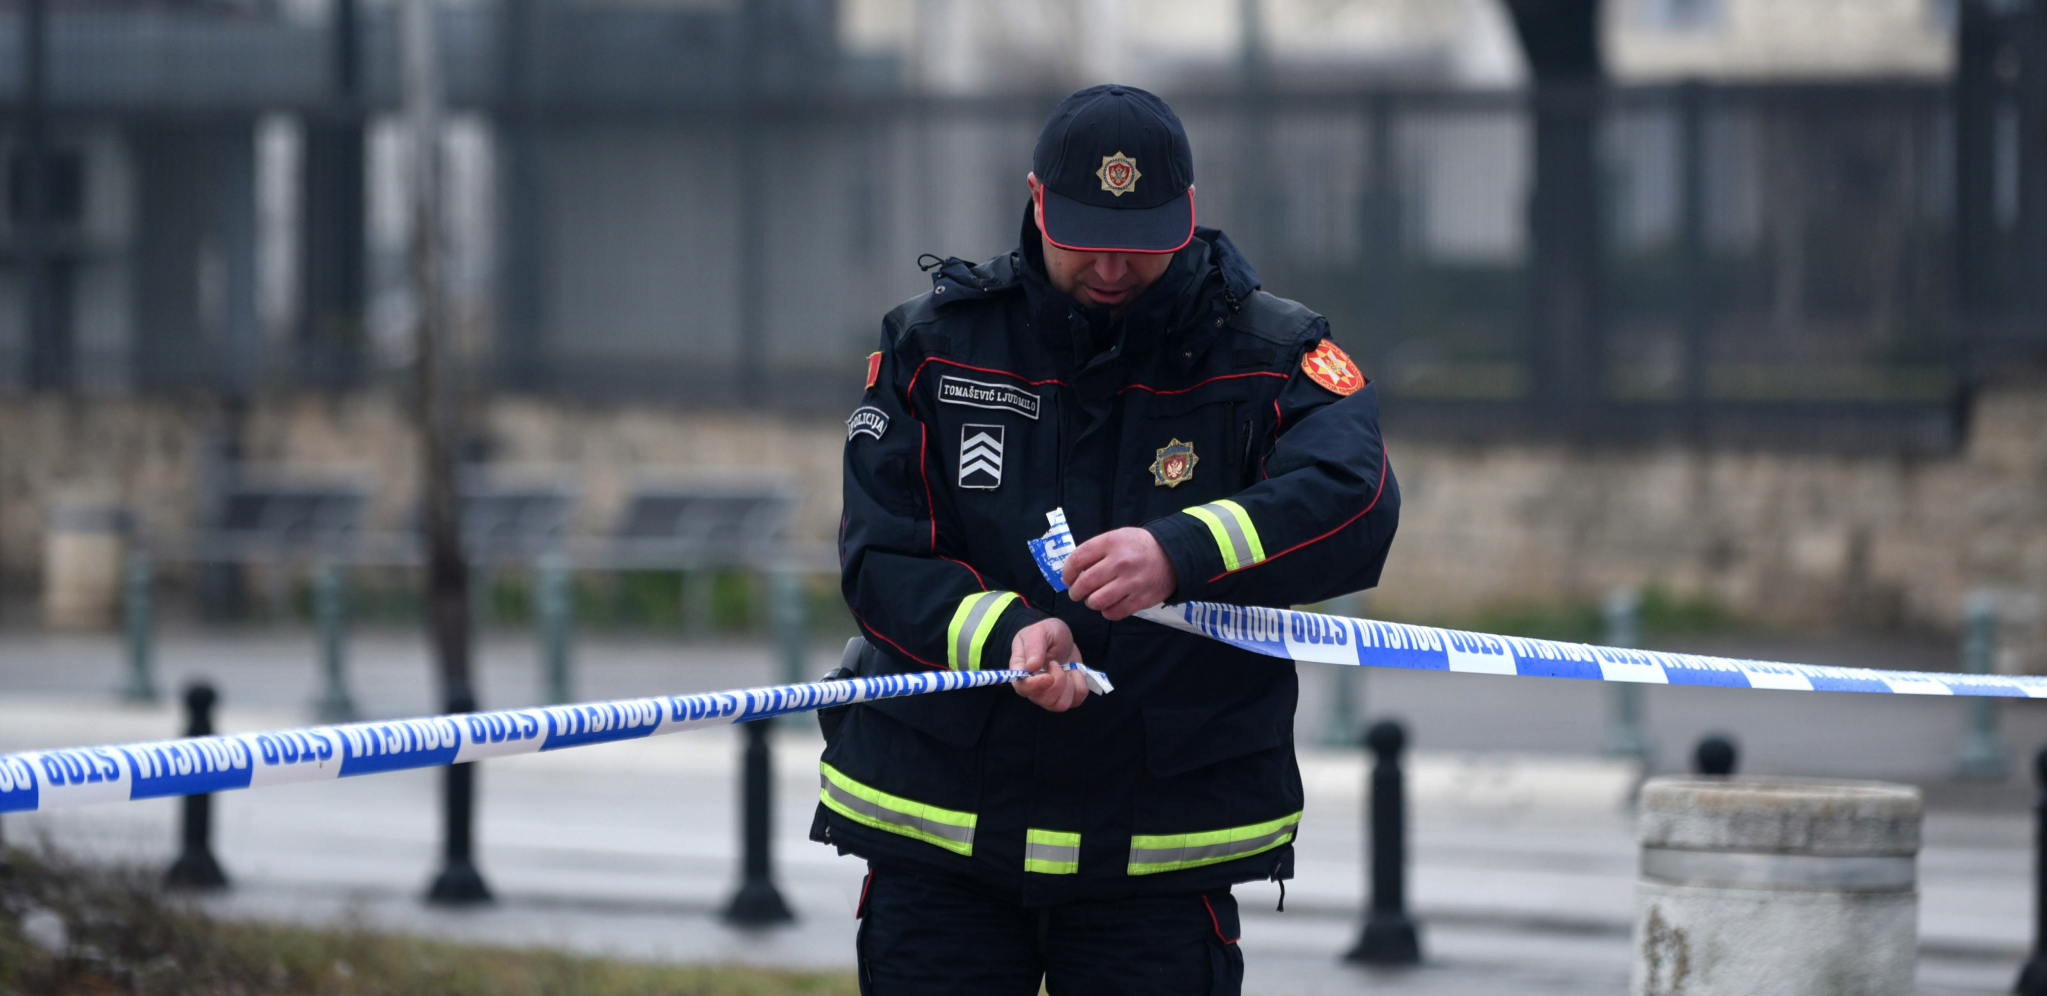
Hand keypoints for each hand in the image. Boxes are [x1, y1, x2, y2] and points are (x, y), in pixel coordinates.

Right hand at [1010, 618, 1089, 711]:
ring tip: (1066, 668)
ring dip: (1069, 685)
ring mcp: (1049, 693)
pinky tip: (1075, 673)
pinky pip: (1076, 701)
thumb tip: (1031, 667)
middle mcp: (1033, 687)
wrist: (1063, 637)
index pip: (1022, 688)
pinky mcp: (1066, 696)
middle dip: (1057, 681)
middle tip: (1056, 663)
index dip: (1035, 686)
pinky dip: (1080, 685)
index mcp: (1021, 670)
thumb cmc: (1047, 632)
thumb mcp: (1041, 631)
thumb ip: (1034, 646)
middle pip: (1043, 700)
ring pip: (1060, 705)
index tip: (1048, 676)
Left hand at [1062, 527, 1176, 620]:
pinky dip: (1106, 612)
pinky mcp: (1141, 599)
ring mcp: (1131, 582)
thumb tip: (1073, 571)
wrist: (1173, 555)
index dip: (1067, 572)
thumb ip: (1096, 551)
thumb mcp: (1117, 537)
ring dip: (1090, 603)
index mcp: (1111, 543)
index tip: (1068, 578)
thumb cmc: (1139, 547)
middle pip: (1085, 583)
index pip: (1078, 559)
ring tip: (1093, 599)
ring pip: (1097, 601)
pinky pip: (1114, 612)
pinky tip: (1108, 605)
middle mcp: (1120, 562)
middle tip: (1077, 593)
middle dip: (1075, 592)